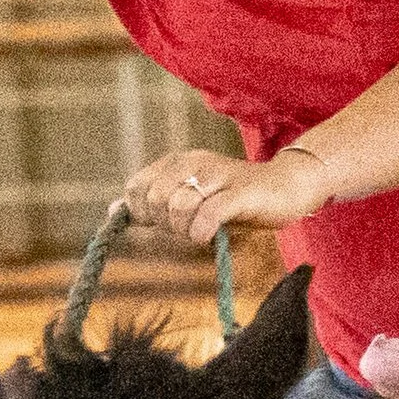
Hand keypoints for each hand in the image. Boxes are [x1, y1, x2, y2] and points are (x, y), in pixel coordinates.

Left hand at [125, 143, 333, 245]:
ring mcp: (217, 175)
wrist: (284, 188)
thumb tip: (113, 210)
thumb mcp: (188, 199)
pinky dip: (201, 232)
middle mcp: (193, 162)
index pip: (136, 188)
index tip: (161, 225)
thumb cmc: (233, 198)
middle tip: (185, 230)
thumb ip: (153, 204)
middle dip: (163, 224)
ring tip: (199, 233)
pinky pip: (208, 214)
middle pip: (155, 199)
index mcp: (177, 162)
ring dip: (183, 230)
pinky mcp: (239, 193)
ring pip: (178, 206)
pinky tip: (208, 236)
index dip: (141, 213)